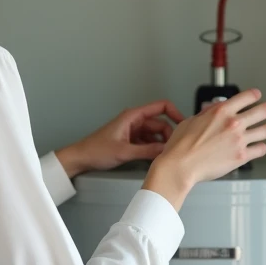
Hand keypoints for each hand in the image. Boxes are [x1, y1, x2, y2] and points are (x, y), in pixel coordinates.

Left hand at [55, 99, 185, 177]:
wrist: (81, 158)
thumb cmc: (95, 150)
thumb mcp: (124, 151)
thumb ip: (147, 150)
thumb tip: (166, 150)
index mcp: (133, 116)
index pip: (161, 107)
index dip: (175, 113)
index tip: (184, 124)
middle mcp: (134, 121)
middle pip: (160, 123)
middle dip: (169, 135)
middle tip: (173, 148)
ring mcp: (133, 130)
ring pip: (155, 134)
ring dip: (161, 143)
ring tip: (166, 155)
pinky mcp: (130, 140)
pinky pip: (148, 141)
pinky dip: (153, 148)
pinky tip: (155, 157)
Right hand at [142, 88, 265, 209]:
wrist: (181, 166)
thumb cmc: (181, 146)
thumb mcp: (191, 120)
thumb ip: (207, 113)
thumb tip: (215, 108)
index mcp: (221, 111)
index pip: (247, 96)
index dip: (254, 95)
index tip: (256, 96)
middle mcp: (233, 124)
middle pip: (263, 110)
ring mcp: (239, 140)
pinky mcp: (241, 156)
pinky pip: (261, 149)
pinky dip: (261, 148)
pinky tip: (258, 147)